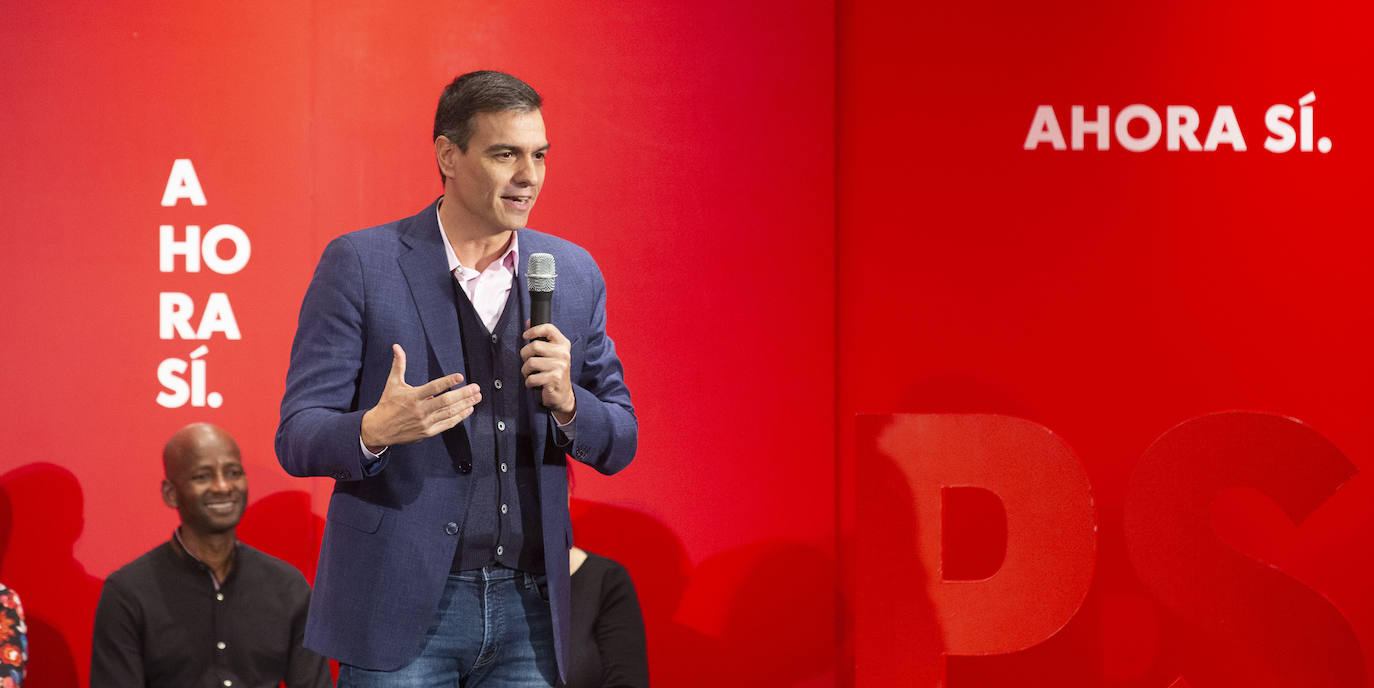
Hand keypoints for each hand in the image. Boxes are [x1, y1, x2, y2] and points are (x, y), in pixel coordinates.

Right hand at [360, 344, 480, 451]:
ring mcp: (425, 422)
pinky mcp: (428, 432)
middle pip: (446, 401)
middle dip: (463, 394)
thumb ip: (399, 364)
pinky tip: (468, 409)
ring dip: (465, 404)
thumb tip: (397, 347)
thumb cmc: (387, 404)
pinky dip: (459, 417)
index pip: (433, 387)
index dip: (447, 381)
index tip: (460, 376)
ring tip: (476, 397)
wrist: (379, 429)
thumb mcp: (393, 383)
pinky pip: (447, 424)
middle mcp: (420, 410)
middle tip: (476, 388)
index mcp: (412, 397)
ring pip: (449, 413)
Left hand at [521, 321, 574, 421]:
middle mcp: (563, 354)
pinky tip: (534, 383)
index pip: (549, 329)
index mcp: (563, 344)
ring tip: (531, 374)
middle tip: (528, 362)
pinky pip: (531, 378)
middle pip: (534, 346)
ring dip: (526, 371)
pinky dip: (529, 382)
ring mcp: (560, 366)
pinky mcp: (554, 379)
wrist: (563, 394)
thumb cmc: (554, 371)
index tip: (525, 335)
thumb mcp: (551, 353)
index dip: (534, 330)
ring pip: (530, 363)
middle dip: (525, 355)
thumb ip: (541, 338)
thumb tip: (528, 321)